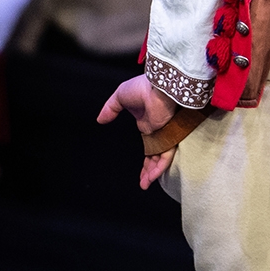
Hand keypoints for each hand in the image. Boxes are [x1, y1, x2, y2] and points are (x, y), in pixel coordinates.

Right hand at [98, 74, 178, 188]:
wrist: (159, 86)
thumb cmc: (142, 87)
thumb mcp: (120, 97)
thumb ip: (110, 109)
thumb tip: (99, 120)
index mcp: (147, 123)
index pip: (148, 145)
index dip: (145, 158)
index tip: (141, 170)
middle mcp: (157, 131)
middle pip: (154, 155)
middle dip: (149, 169)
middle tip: (144, 182)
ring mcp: (164, 134)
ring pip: (160, 158)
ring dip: (153, 172)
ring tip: (145, 185)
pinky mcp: (170, 136)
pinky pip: (166, 155)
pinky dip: (159, 167)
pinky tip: (151, 178)